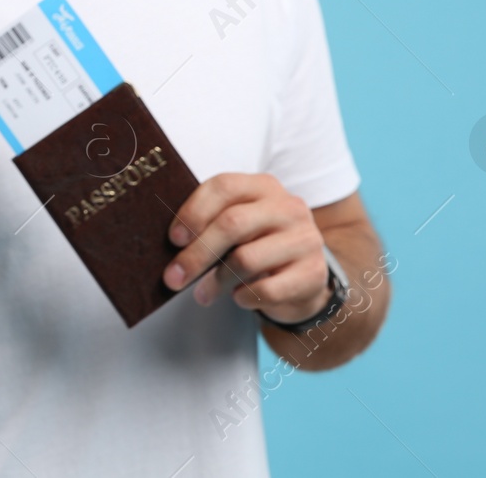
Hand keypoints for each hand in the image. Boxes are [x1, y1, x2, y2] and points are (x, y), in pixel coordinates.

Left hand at [162, 173, 331, 324]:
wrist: (303, 276)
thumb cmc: (258, 245)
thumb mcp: (239, 225)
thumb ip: (212, 223)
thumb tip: (171, 246)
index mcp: (264, 186)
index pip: (224, 187)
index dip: (194, 212)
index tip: (173, 239)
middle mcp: (288, 207)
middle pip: (232, 224)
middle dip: (196, 254)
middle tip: (173, 278)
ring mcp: (305, 239)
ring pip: (246, 259)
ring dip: (216, 281)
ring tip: (202, 294)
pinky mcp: (313, 273)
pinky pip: (268, 289)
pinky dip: (245, 297)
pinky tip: (238, 298)